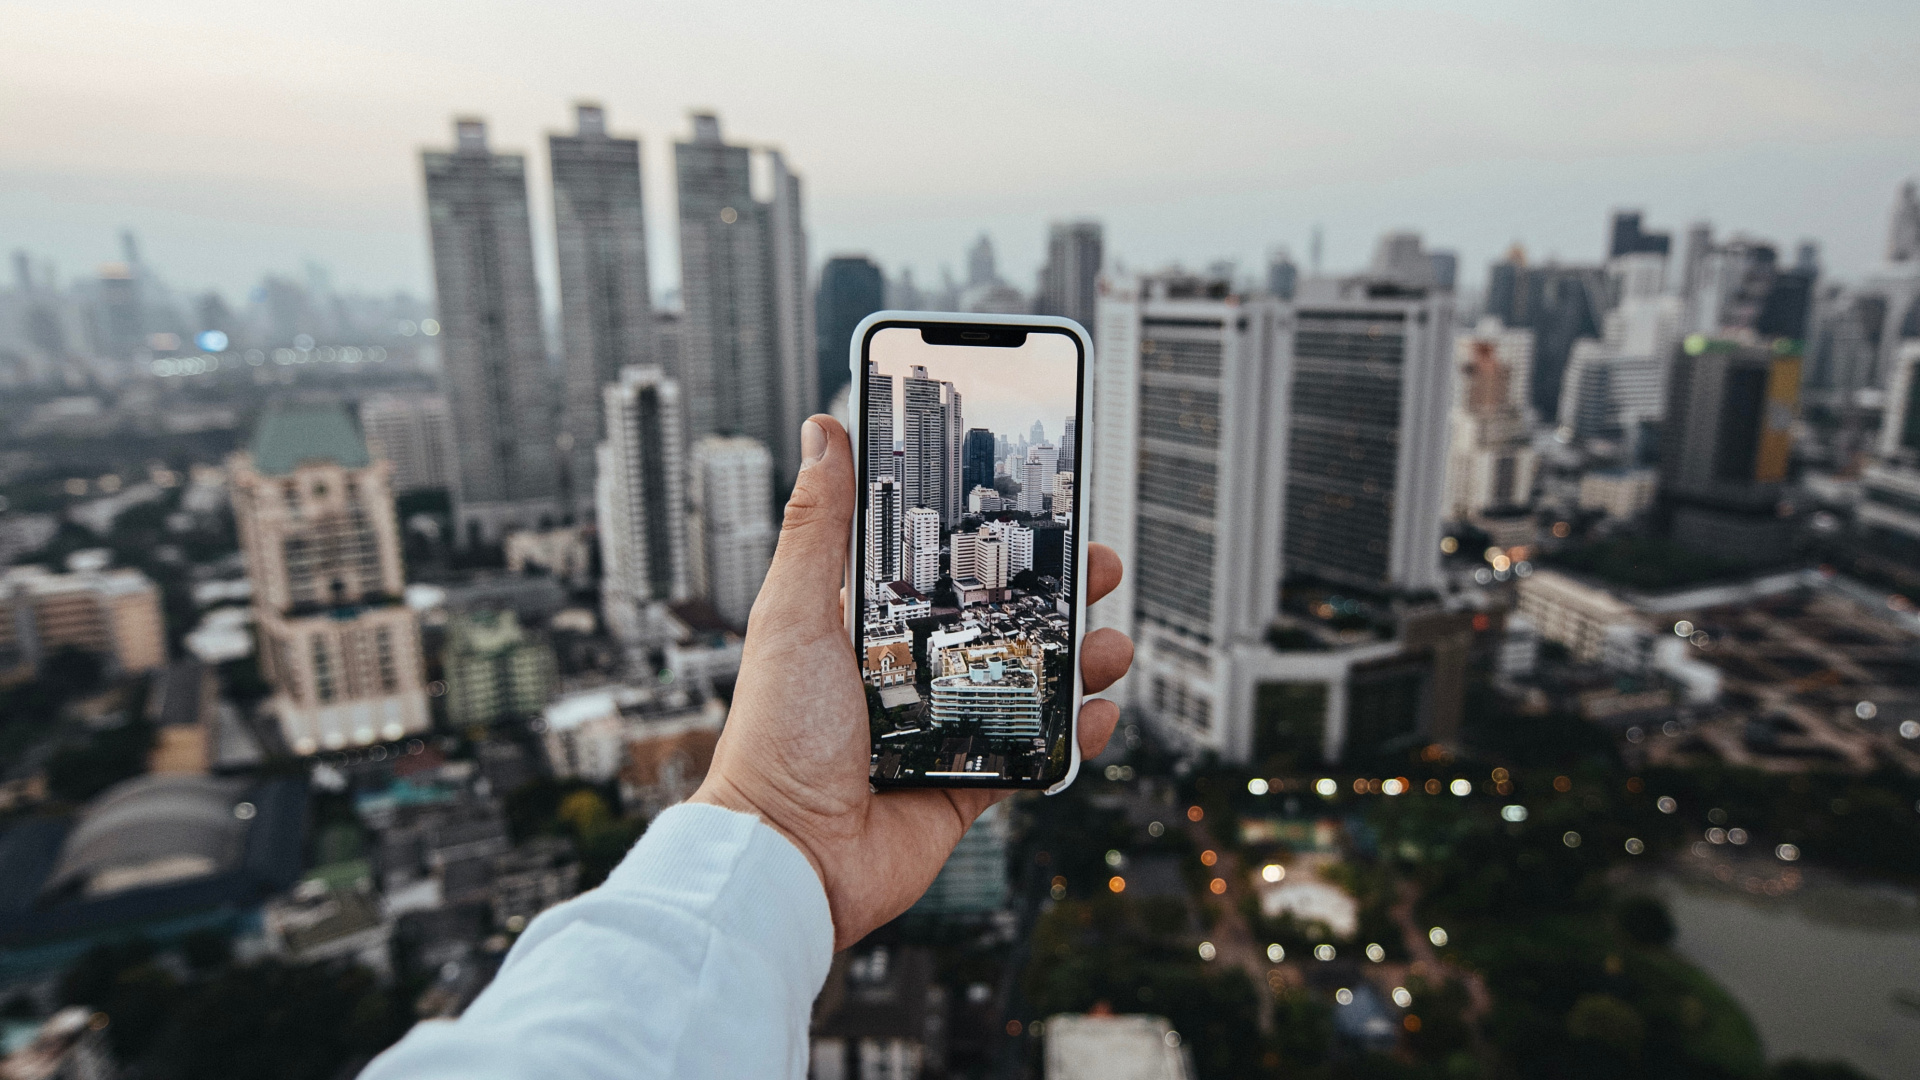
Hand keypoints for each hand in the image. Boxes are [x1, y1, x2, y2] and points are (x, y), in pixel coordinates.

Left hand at [692, 414, 1133, 948]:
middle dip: (1057, 592)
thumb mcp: (795, 612)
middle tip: (1097, 565)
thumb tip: (821, 430)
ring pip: (1030, 682)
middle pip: (1001, 619)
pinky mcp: (967, 785)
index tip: (1041, 506)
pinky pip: (1033, 754)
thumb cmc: (775, 736)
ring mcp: (942, 729)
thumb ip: (817, 524)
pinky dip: (1073, 736)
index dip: (995, 538)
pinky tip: (1098, 714)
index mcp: (869, 626)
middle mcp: (909, 672)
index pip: (944, 566)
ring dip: (1079, 660)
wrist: (787, 857)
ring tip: (1109, 644)